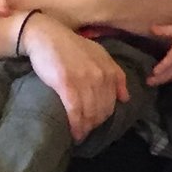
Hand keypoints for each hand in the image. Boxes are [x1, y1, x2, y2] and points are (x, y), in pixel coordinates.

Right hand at [20, 14, 127, 139]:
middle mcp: (100, 75)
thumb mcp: (98, 55)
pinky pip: (75, 111)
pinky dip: (76, 126)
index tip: (95, 123)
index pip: (112, 102)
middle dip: (95, 124)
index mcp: (109, 69)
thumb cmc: (71, 46)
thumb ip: (114, 74)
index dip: (104, 116)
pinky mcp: (67, 84)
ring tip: (79, 135)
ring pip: (90, 113)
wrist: (46, 36)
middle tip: (85, 131)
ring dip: (85, 128)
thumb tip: (124, 98)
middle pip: (102, 110)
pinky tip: (74, 133)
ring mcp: (84, 80)